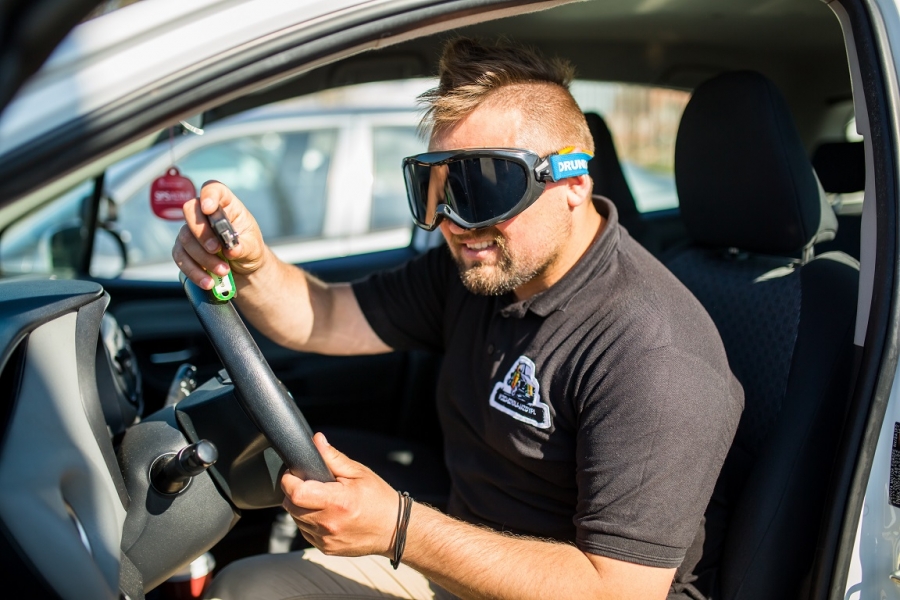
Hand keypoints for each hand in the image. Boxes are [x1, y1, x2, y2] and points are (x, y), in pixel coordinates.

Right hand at [172, 181, 267, 288]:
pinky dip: (194, 271)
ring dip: (203, 258)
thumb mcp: (254, 247)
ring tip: (223, 271)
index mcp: (226, 205)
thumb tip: (232, 250)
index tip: (209, 208)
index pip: (213, 189)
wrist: (243, 268)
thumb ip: (244, 247)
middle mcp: (205, 214)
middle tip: (217, 250)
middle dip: (202, 233)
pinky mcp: (184, 249)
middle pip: (190, 211)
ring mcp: (192, 231)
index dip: (208, 195)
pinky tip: (208, 281)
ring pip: (185, 238)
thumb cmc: (249, 249)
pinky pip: (181, 257)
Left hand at [281, 433, 398, 556]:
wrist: (394, 528)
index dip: (289, 480)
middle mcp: (329, 523)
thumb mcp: (358, 472)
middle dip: (293, 492)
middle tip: (308, 484)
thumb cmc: (378, 499)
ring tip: (319, 499)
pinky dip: (308, 521)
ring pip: (295, 520)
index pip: (296, 492)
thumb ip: (333, 457)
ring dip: (300, 507)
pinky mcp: (326, 548)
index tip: (293, 473)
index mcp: (337, 502)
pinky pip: (305, 532)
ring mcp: (326, 539)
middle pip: (291, 506)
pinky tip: (324, 513)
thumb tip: (316, 441)